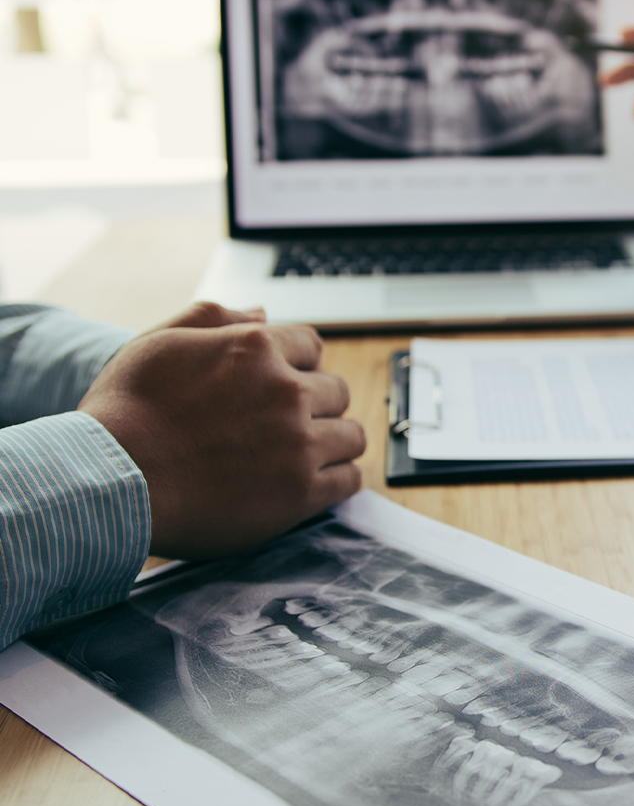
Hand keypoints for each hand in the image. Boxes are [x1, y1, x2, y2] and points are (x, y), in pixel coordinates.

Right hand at [79, 302, 365, 558]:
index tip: (283, 387)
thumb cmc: (123, 414)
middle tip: (287, 425)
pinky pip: (349, 479)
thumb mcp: (157, 344)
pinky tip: (315, 483)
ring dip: (333, 442)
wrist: (109, 484)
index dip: (298, 367)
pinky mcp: (300, 493)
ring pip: (351, 435)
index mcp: (255, 348)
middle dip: (316, 404)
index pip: (312, 347)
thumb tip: (263, 312)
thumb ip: (212, 318)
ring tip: (305, 454)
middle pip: (337, 390)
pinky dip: (337, 479)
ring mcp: (298, 443)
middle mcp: (285, 391)